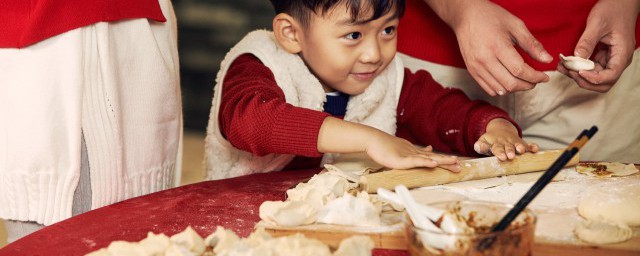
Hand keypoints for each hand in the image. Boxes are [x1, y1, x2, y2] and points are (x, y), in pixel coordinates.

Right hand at [317, 117, 459, 171]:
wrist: (372, 140)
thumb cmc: (384, 146)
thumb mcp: (402, 149)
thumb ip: (415, 151)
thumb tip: (429, 149)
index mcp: (414, 153)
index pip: (432, 157)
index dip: (444, 161)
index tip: (456, 163)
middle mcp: (414, 153)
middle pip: (434, 158)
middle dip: (448, 162)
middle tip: (460, 167)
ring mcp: (408, 155)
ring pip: (428, 159)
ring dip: (442, 161)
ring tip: (454, 163)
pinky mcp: (402, 160)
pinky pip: (416, 161)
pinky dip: (426, 162)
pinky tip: (434, 164)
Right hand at [425, 0, 551, 95]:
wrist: (465, 16)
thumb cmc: (491, 17)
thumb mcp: (515, 25)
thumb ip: (532, 44)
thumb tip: (547, 60)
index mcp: (497, 47)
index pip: (520, 70)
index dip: (535, 77)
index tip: (544, 77)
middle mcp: (485, 60)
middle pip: (510, 83)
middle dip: (528, 85)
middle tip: (536, 80)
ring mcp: (476, 67)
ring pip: (500, 89)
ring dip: (515, 89)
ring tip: (524, 81)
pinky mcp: (471, 70)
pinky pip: (488, 88)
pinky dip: (501, 89)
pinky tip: (508, 82)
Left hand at [474, 118, 538, 160]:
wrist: (500, 129)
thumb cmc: (491, 140)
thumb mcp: (483, 142)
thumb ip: (480, 146)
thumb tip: (478, 147)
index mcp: (495, 143)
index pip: (497, 148)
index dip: (499, 153)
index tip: (502, 157)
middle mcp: (505, 143)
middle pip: (508, 147)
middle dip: (510, 151)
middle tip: (511, 156)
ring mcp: (514, 142)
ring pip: (518, 144)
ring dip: (520, 147)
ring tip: (521, 151)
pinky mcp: (521, 142)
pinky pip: (528, 144)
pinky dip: (532, 146)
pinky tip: (535, 149)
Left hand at [557, 0, 639, 91]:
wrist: (620, 2)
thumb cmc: (613, 10)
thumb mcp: (598, 24)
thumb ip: (587, 42)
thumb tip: (576, 59)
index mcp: (622, 53)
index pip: (611, 76)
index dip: (594, 78)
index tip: (578, 71)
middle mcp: (618, 60)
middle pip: (603, 83)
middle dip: (585, 81)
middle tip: (569, 71)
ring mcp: (610, 60)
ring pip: (595, 78)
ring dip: (578, 76)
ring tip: (563, 68)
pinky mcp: (602, 57)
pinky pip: (590, 69)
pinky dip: (578, 69)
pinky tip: (565, 64)